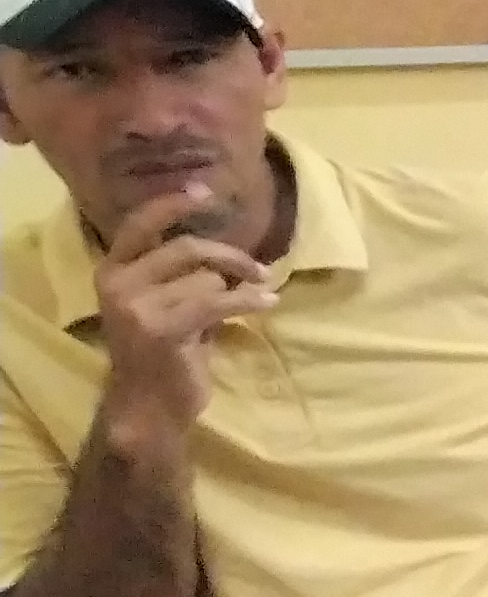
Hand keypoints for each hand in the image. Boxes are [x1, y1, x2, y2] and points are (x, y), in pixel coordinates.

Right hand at [90, 186, 274, 441]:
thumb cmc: (164, 352)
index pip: (140, 222)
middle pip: (186, 248)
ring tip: (248, 301)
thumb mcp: (165, 302)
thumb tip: (225, 244)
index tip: (206, 191)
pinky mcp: (161, 329)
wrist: (149, 406)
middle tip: (258, 269)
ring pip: (205, 278)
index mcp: (112, 269)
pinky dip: (249, 300)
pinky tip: (266, 301)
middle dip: (230, 256)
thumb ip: (180, 272)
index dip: (174, 203)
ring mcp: (135, 306)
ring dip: (235, 289)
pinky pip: (217, 301)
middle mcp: (115, 282)